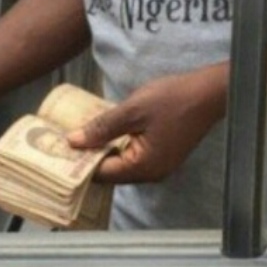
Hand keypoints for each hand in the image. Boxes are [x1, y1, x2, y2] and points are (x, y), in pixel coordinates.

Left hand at [66, 63, 228, 183]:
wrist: (208, 92)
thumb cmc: (172, 99)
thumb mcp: (131, 110)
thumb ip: (101, 128)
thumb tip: (73, 142)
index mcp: (144, 167)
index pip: (102, 174)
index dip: (79, 162)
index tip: (58, 151)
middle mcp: (151, 173)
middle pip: (110, 172)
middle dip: (88, 157)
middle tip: (63, 142)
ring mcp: (158, 165)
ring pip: (120, 163)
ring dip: (101, 150)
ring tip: (78, 135)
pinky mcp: (162, 154)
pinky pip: (132, 155)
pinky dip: (116, 145)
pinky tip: (102, 131)